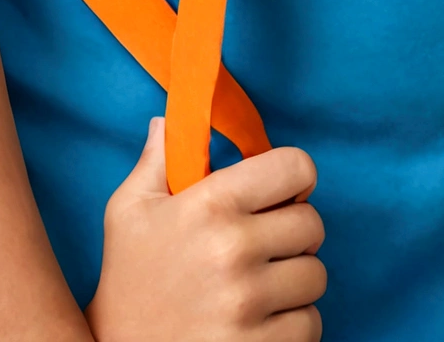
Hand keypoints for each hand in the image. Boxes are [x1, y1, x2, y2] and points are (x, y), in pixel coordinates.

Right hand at [86, 118, 325, 340]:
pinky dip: (293, 324)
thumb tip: (166, 121)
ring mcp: (249, 303)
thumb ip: (157, 161)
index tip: (281, 194)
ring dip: (295, 281)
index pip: (295, 167)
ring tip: (261, 286)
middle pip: (313, 224)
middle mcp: (234, 249)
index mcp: (210, 204)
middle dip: (294, 232)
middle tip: (266, 245)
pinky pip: (311, 324)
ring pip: (316, 276)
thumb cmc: (128, 280)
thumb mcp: (129, 211)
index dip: (294, 178)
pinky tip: (260, 321)